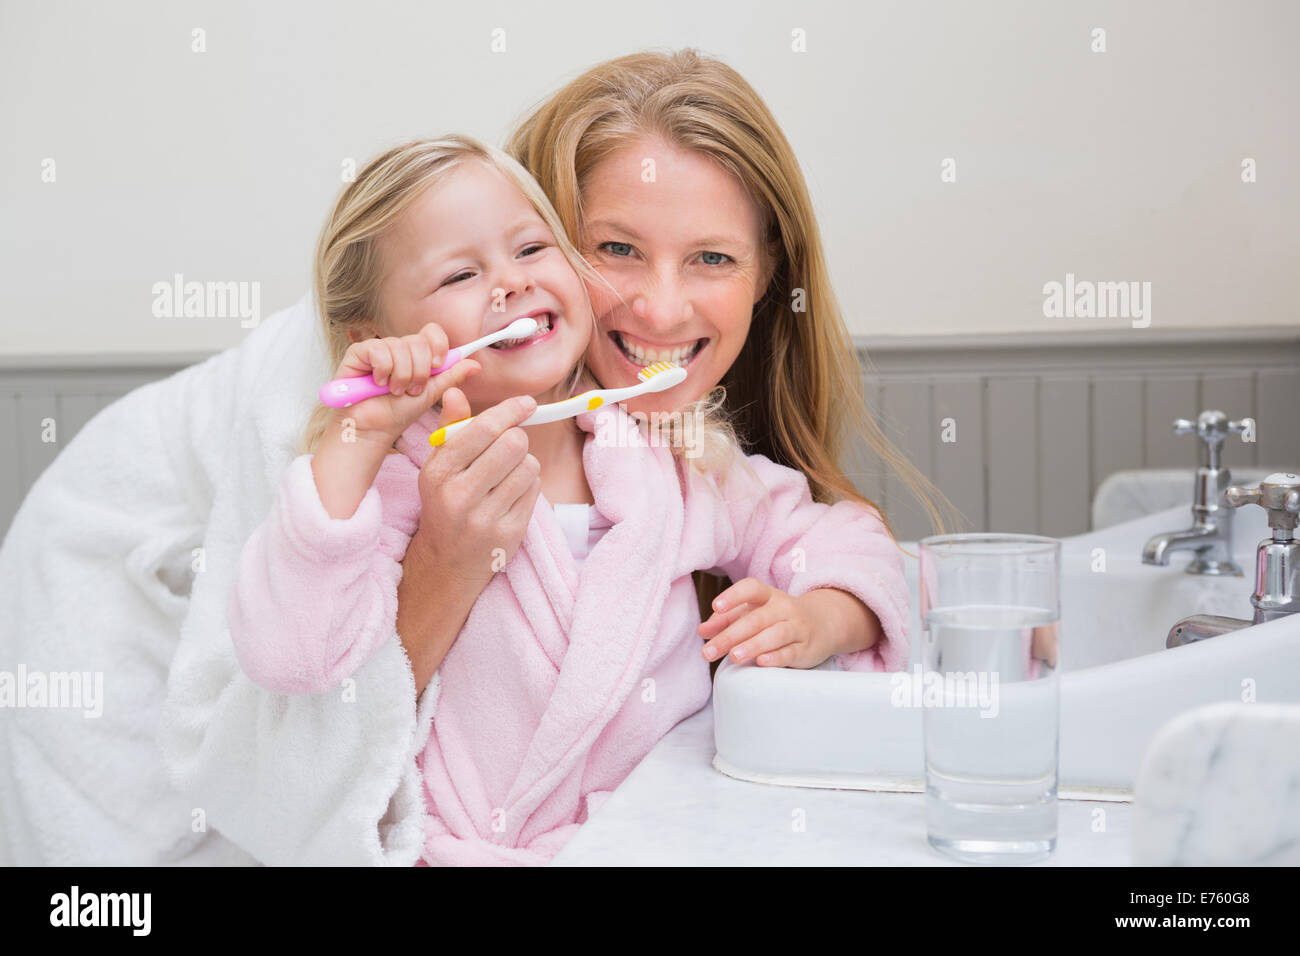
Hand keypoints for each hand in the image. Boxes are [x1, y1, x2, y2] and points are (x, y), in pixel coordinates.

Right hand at [329, 322, 478, 443]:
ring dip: (401, 376)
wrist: (375, 429)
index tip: (437, 365)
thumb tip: (475, 364)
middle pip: (418, 341)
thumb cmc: (399, 413)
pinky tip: (377, 383)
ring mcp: (378, 348)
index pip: (432, 332)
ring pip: (400, 346)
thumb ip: (451, 376)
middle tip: (411, 390)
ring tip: (394, 391)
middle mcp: (398, 347)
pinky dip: (383, 371)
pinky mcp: (358, 352)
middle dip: (419, 371)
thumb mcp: (431, 394)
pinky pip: (379, 350)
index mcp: (417, 354)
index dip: (438, 345)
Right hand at [409, 388, 542, 584]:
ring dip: (524, 464)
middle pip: (513, 444)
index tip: (527, 403)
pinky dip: (529, 485)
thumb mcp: (439, 466)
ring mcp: (485, 518)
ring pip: (529, 466)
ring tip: (507, 474)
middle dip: (517, 438)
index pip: (482, 430)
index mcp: (438, 473)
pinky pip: (535, 490)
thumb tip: (455, 391)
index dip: (510, 411)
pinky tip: (511, 494)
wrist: (446, 562)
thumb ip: (450, 428)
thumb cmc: (445, 503)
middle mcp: (459, 496)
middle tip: (509, 446)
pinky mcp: (509, 533)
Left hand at [697, 577, 828, 668]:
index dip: (733, 596)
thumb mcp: (754, 612)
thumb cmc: (778, 619)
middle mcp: (783, 609)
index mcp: (768, 596)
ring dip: (753, 645)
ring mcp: (797, 628)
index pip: (751, 588)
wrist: (823, 624)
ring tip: (734, 656)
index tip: (716, 606)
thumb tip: (703, 631)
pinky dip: (776, 657)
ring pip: (776, 634)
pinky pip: (791, 652)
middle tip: (708, 651)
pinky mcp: (806, 649)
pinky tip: (761, 662)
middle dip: (730, 635)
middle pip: (756, 619)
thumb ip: (727, 620)